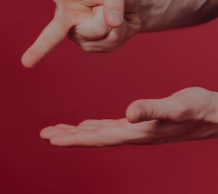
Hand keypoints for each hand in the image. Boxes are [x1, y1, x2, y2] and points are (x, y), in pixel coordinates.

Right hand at [0, 0, 141, 66]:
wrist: (133, 8)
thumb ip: (113, 0)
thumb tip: (110, 24)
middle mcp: (66, 15)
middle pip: (52, 34)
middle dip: (39, 49)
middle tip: (26, 63)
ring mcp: (77, 32)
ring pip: (95, 33)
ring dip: (112, 24)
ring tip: (113, 14)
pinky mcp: (89, 45)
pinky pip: (107, 43)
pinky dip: (119, 34)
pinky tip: (116, 27)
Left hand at [40, 87, 217, 146]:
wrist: (216, 115)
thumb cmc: (199, 110)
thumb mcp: (176, 106)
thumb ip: (152, 109)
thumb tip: (129, 114)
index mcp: (136, 132)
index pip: (98, 137)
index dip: (73, 138)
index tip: (51, 138)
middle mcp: (133, 133)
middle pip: (94, 137)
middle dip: (68, 136)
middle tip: (44, 134)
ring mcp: (136, 130)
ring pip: (100, 132)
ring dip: (78, 132)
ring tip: (58, 131)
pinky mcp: (141, 123)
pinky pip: (111, 126)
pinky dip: (95, 126)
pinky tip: (88, 124)